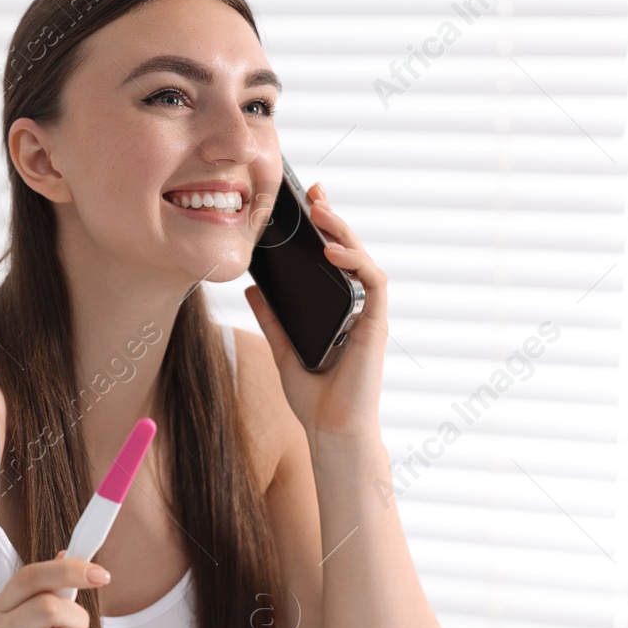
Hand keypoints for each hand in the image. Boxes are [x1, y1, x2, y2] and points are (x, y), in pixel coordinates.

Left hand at [244, 181, 387, 438]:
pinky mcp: (375, 326)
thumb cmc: (314, 400)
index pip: (333, 260)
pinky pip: (372, 284)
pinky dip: (354, 262)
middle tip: (314, 193)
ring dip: (343, 232)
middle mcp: (356, 308)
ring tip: (320, 212)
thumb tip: (252, 289)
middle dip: (333, 218)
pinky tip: (332, 251)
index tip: (307, 204)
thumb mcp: (283, 349)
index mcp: (337, 310)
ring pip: (362, 260)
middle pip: (349, 252)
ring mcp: (368, 315)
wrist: (331, 433)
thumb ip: (272, 319)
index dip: (324, 230)